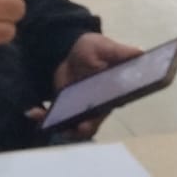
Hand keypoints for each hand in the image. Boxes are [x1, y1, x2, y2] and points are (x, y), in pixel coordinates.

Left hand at [25, 33, 142, 138]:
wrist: (72, 48)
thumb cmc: (93, 48)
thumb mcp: (105, 47)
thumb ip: (120, 51)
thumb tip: (141, 52)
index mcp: (110, 94)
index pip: (104, 112)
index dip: (94, 121)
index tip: (83, 124)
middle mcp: (96, 106)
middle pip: (88, 125)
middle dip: (74, 130)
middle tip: (62, 127)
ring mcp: (80, 108)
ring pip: (71, 126)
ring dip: (58, 126)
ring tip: (43, 118)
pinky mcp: (65, 106)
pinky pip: (56, 117)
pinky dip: (45, 117)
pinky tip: (34, 111)